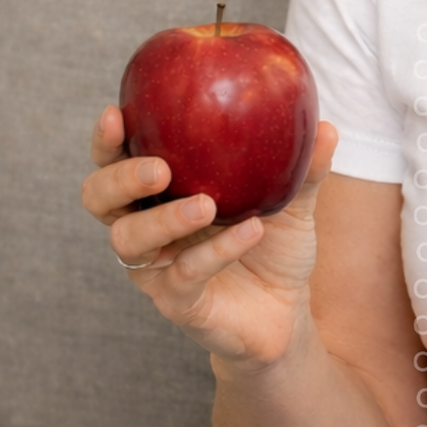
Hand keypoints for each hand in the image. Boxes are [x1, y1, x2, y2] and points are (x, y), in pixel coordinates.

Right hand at [82, 104, 338, 368]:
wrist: (286, 313)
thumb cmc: (273, 247)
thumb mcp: (292, 203)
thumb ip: (304, 168)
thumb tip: (327, 126)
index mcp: (159, 194)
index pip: (114, 161)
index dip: (106, 140)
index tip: (116, 113)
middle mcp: (146, 228)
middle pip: (99, 200)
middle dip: (120, 179)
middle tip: (159, 168)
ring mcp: (156, 269)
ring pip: (129, 241)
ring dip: (164, 219)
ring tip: (205, 204)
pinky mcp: (178, 303)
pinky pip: (184, 275)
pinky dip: (217, 251)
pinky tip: (251, 232)